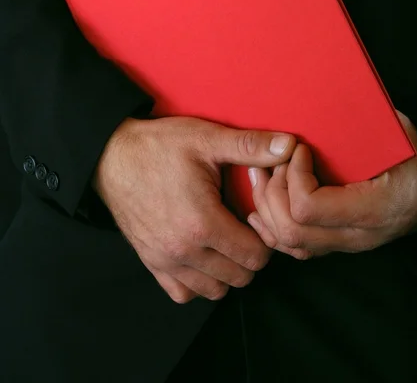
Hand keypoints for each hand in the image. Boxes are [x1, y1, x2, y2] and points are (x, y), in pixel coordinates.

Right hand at [94, 116, 294, 301]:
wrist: (110, 157)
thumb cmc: (159, 147)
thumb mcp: (206, 139)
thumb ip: (250, 146)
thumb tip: (290, 145)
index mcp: (203, 223)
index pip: (255, 257)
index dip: (265, 238)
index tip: (258, 218)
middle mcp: (184, 251)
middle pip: (239, 277)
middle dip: (250, 255)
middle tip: (245, 227)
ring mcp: (165, 261)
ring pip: (214, 290)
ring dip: (227, 270)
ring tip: (225, 240)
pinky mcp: (150, 263)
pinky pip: (183, 293)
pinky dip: (198, 281)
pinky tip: (202, 254)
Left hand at [247, 112, 416, 258]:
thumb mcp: (398, 133)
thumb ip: (364, 121)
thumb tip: (329, 95)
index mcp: (376, 208)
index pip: (309, 207)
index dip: (294, 176)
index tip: (299, 149)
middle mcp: (358, 235)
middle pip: (292, 229)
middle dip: (272, 191)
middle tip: (272, 162)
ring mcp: (345, 244)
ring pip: (289, 242)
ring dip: (266, 207)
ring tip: (259, 174)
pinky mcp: (336, 243)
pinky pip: (295, 248)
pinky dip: (271, 227)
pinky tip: (260, 206)